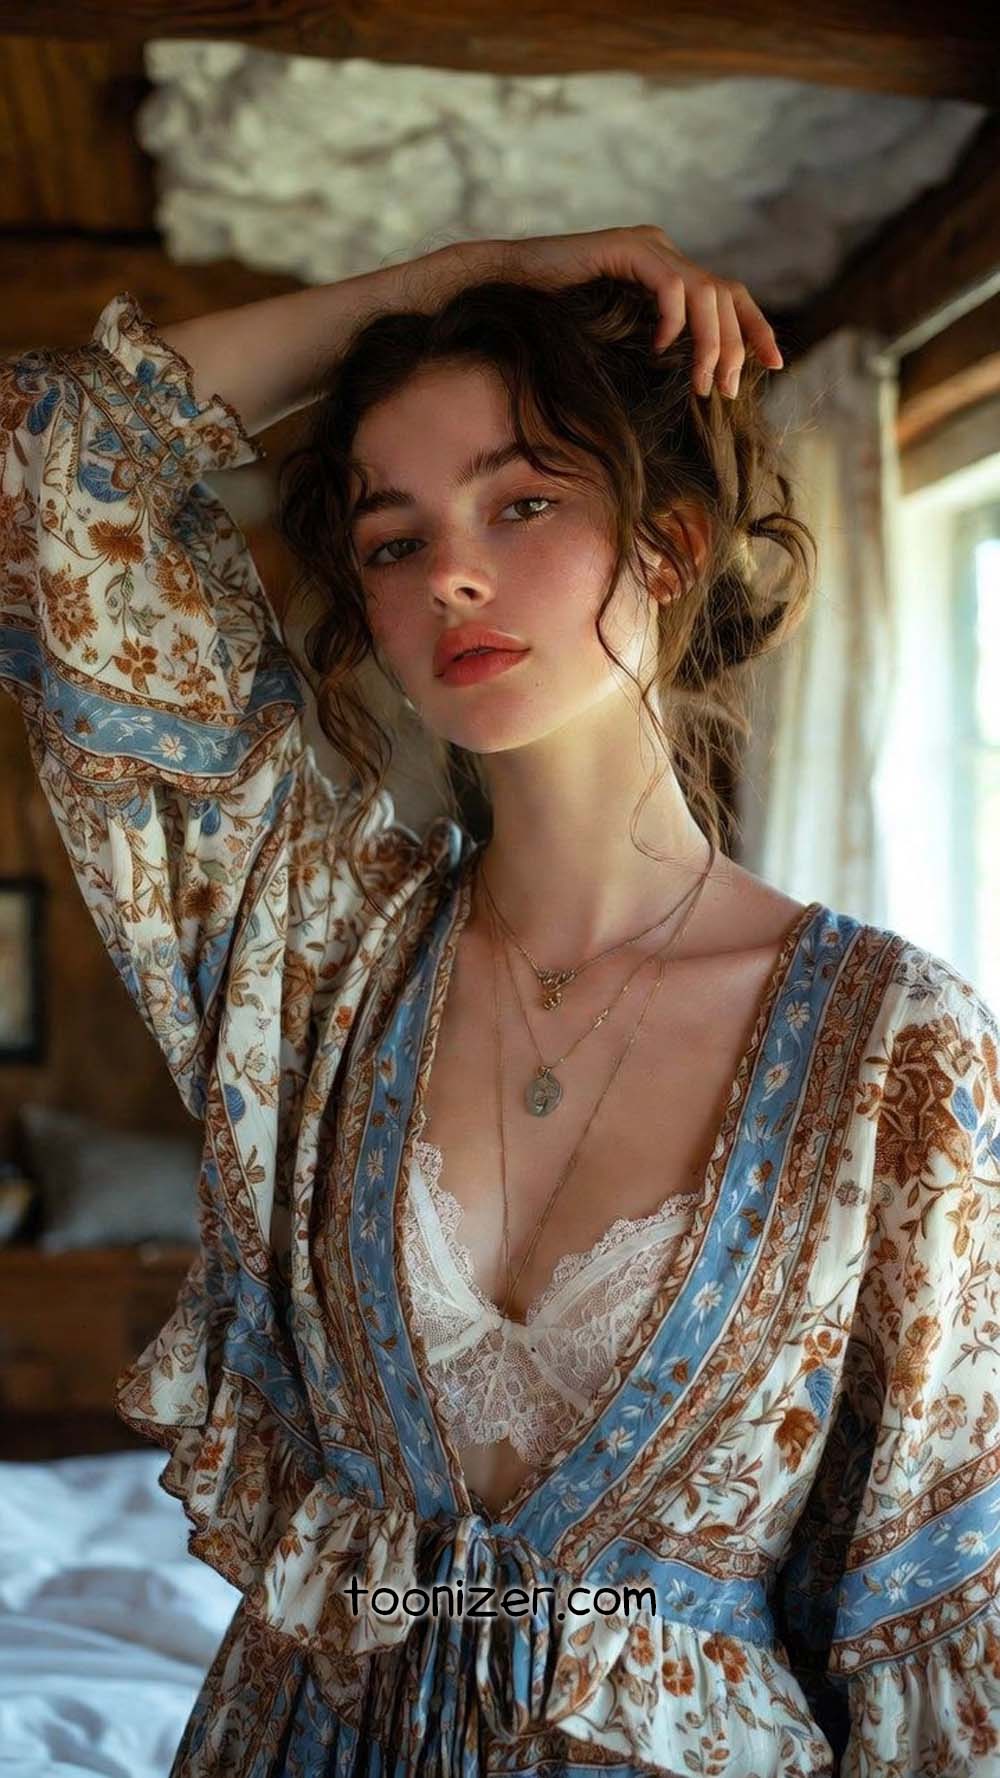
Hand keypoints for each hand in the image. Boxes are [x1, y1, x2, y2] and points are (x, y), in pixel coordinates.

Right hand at [490, 225, 783, 399]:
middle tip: (727, 391)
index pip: (729, 296)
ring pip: (706, 293)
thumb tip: (693, 385)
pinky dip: (673, 320)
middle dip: (738, 345)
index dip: (756, 329)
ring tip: (702, 383)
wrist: (508, 289)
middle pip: (727, 294)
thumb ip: (653, 347)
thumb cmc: (554, 324)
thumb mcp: (619, 340)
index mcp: (670, 271)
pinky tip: (661, 349)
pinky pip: (670, 285)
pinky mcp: (627, 248)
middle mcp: (665, 252)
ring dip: (711, 342)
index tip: (773, 365)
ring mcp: (648, 246)